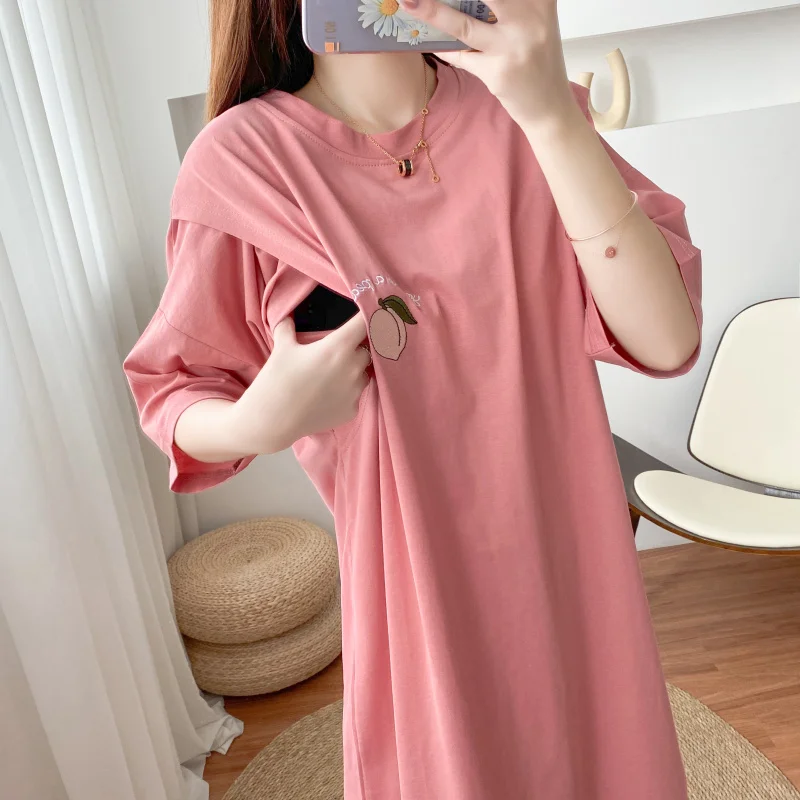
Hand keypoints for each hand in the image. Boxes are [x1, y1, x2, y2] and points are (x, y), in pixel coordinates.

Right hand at [228, 313, 371, 452]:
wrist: (272, 420)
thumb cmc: (276, 379)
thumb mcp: (281, 347)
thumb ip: (288, 326)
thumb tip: (286, 313)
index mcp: (338, 347)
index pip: (365, 324)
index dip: (369, 316)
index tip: (371, 313)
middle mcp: (353, 368)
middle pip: (367, 350)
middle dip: (357, 348)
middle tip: (338, 351)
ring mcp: (355, 391)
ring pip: (364, 373)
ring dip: (354, 370)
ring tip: (331, 375)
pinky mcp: (352, 410)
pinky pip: (355, 395)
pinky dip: (346, 392)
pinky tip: (327, 395)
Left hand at [399, 0, 576, 128]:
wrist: (549, 108)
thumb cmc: (538, 61)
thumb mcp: (535, 24)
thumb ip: (512, 6)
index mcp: (542, 2)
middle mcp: (530, 20)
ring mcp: (512, 47)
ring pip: (463, 25)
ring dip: (432, 12)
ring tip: (410, 2)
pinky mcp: (497, 73)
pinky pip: (461, 57)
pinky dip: (444, 49)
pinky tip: (430, 42)